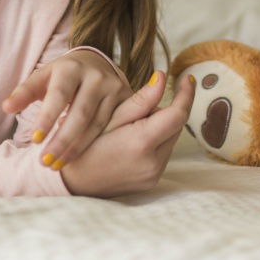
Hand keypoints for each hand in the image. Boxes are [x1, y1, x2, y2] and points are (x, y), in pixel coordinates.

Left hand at [1, 50, 132, 167]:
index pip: (59, 96)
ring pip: (97, 125)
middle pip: (80, 114)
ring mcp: (114, 88)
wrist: (96, 64)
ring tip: (57, 165)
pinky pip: (112, 128)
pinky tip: (81, 159)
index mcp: (71, 68)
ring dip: (77, 149)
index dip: (47, 118)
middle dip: (62, 141)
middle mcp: (96, 77)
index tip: (34, 140)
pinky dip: (95, 145)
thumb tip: (6, 107)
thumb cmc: (62, 76)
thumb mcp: (42, 78)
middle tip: (46, 162)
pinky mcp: (127, 100)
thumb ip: (24, 92)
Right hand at [59, 70, 196, 197]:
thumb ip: (139, 100)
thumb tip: (162, 77)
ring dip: (159, 128)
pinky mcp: (152, 181)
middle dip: (164, 111)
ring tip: (130, 128)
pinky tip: (131, 143)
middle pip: (175, 126)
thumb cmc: (83, 145)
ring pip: (170, 139)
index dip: (185, 94)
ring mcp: (154, 174)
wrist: (72, 182)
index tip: (187, 79)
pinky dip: (154, 142)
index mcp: (141, 143)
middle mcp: (153, 162)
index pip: (177, 114)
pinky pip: (163, 153)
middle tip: (137, 110)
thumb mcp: (107, 117)